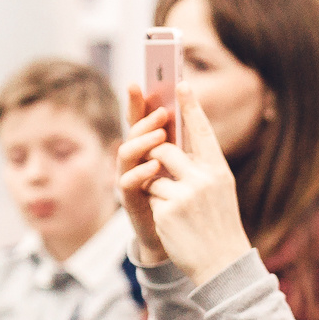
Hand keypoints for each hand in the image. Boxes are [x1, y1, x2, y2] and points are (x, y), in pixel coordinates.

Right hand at [116, 88, 172, 265]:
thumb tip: (193, 108)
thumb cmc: (184, 198)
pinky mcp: (131, 200)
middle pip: (132, 132)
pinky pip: (127, 182)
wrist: (180, 236)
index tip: (138, 83)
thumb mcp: (187, 166)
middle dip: (144, 119)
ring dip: (142, 142)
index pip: (140, 120)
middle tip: (162, 112)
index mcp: (148, 148)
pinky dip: (140, 173)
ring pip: (125, 153)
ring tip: (160, 136)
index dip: (136, 102)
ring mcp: (130, 178)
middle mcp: (135, 160)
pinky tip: (153, 166)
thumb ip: (186, 142)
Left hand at [137, 85, 255, 285]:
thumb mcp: (218, 190)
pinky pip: (149, 195)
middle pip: (164, 148)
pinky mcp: (168, 210)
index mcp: (219, 169)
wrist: (222, 264)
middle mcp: (204, 177)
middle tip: (156, 164)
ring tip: (175, 207)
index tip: (181, 83)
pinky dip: (155, 206)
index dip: (191, 105)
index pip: (202, 130)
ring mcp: (186, 193)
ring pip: (153, 172)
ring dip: (155, 186)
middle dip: (154, 154)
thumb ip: (200, 166)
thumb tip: (172, 143)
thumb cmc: (218, 225)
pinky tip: (173, 223)